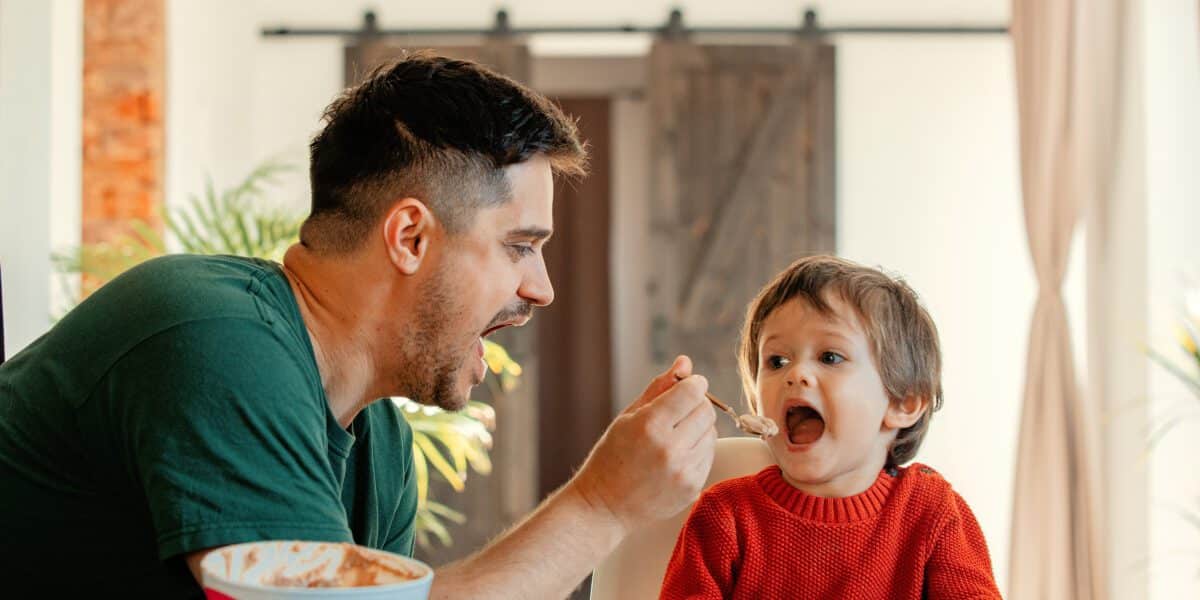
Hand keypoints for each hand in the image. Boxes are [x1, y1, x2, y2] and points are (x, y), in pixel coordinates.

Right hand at [567, 355, 717, 534]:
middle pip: (706, 411)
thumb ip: (659, 387)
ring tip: (674, 437)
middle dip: (696, 405)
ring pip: (712, 433)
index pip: (693, 391)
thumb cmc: (612, 456)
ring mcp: (683, 471)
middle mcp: (670, 449)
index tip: (687, 386)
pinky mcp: (692, 488)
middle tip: (678, 413)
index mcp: (650, 426)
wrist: (605, 506)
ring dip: (699, 428)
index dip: (693, 384)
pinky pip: (709, 455)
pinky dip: (698, 450)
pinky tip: (676, 456)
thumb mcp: (628, 416)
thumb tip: (685, 362)